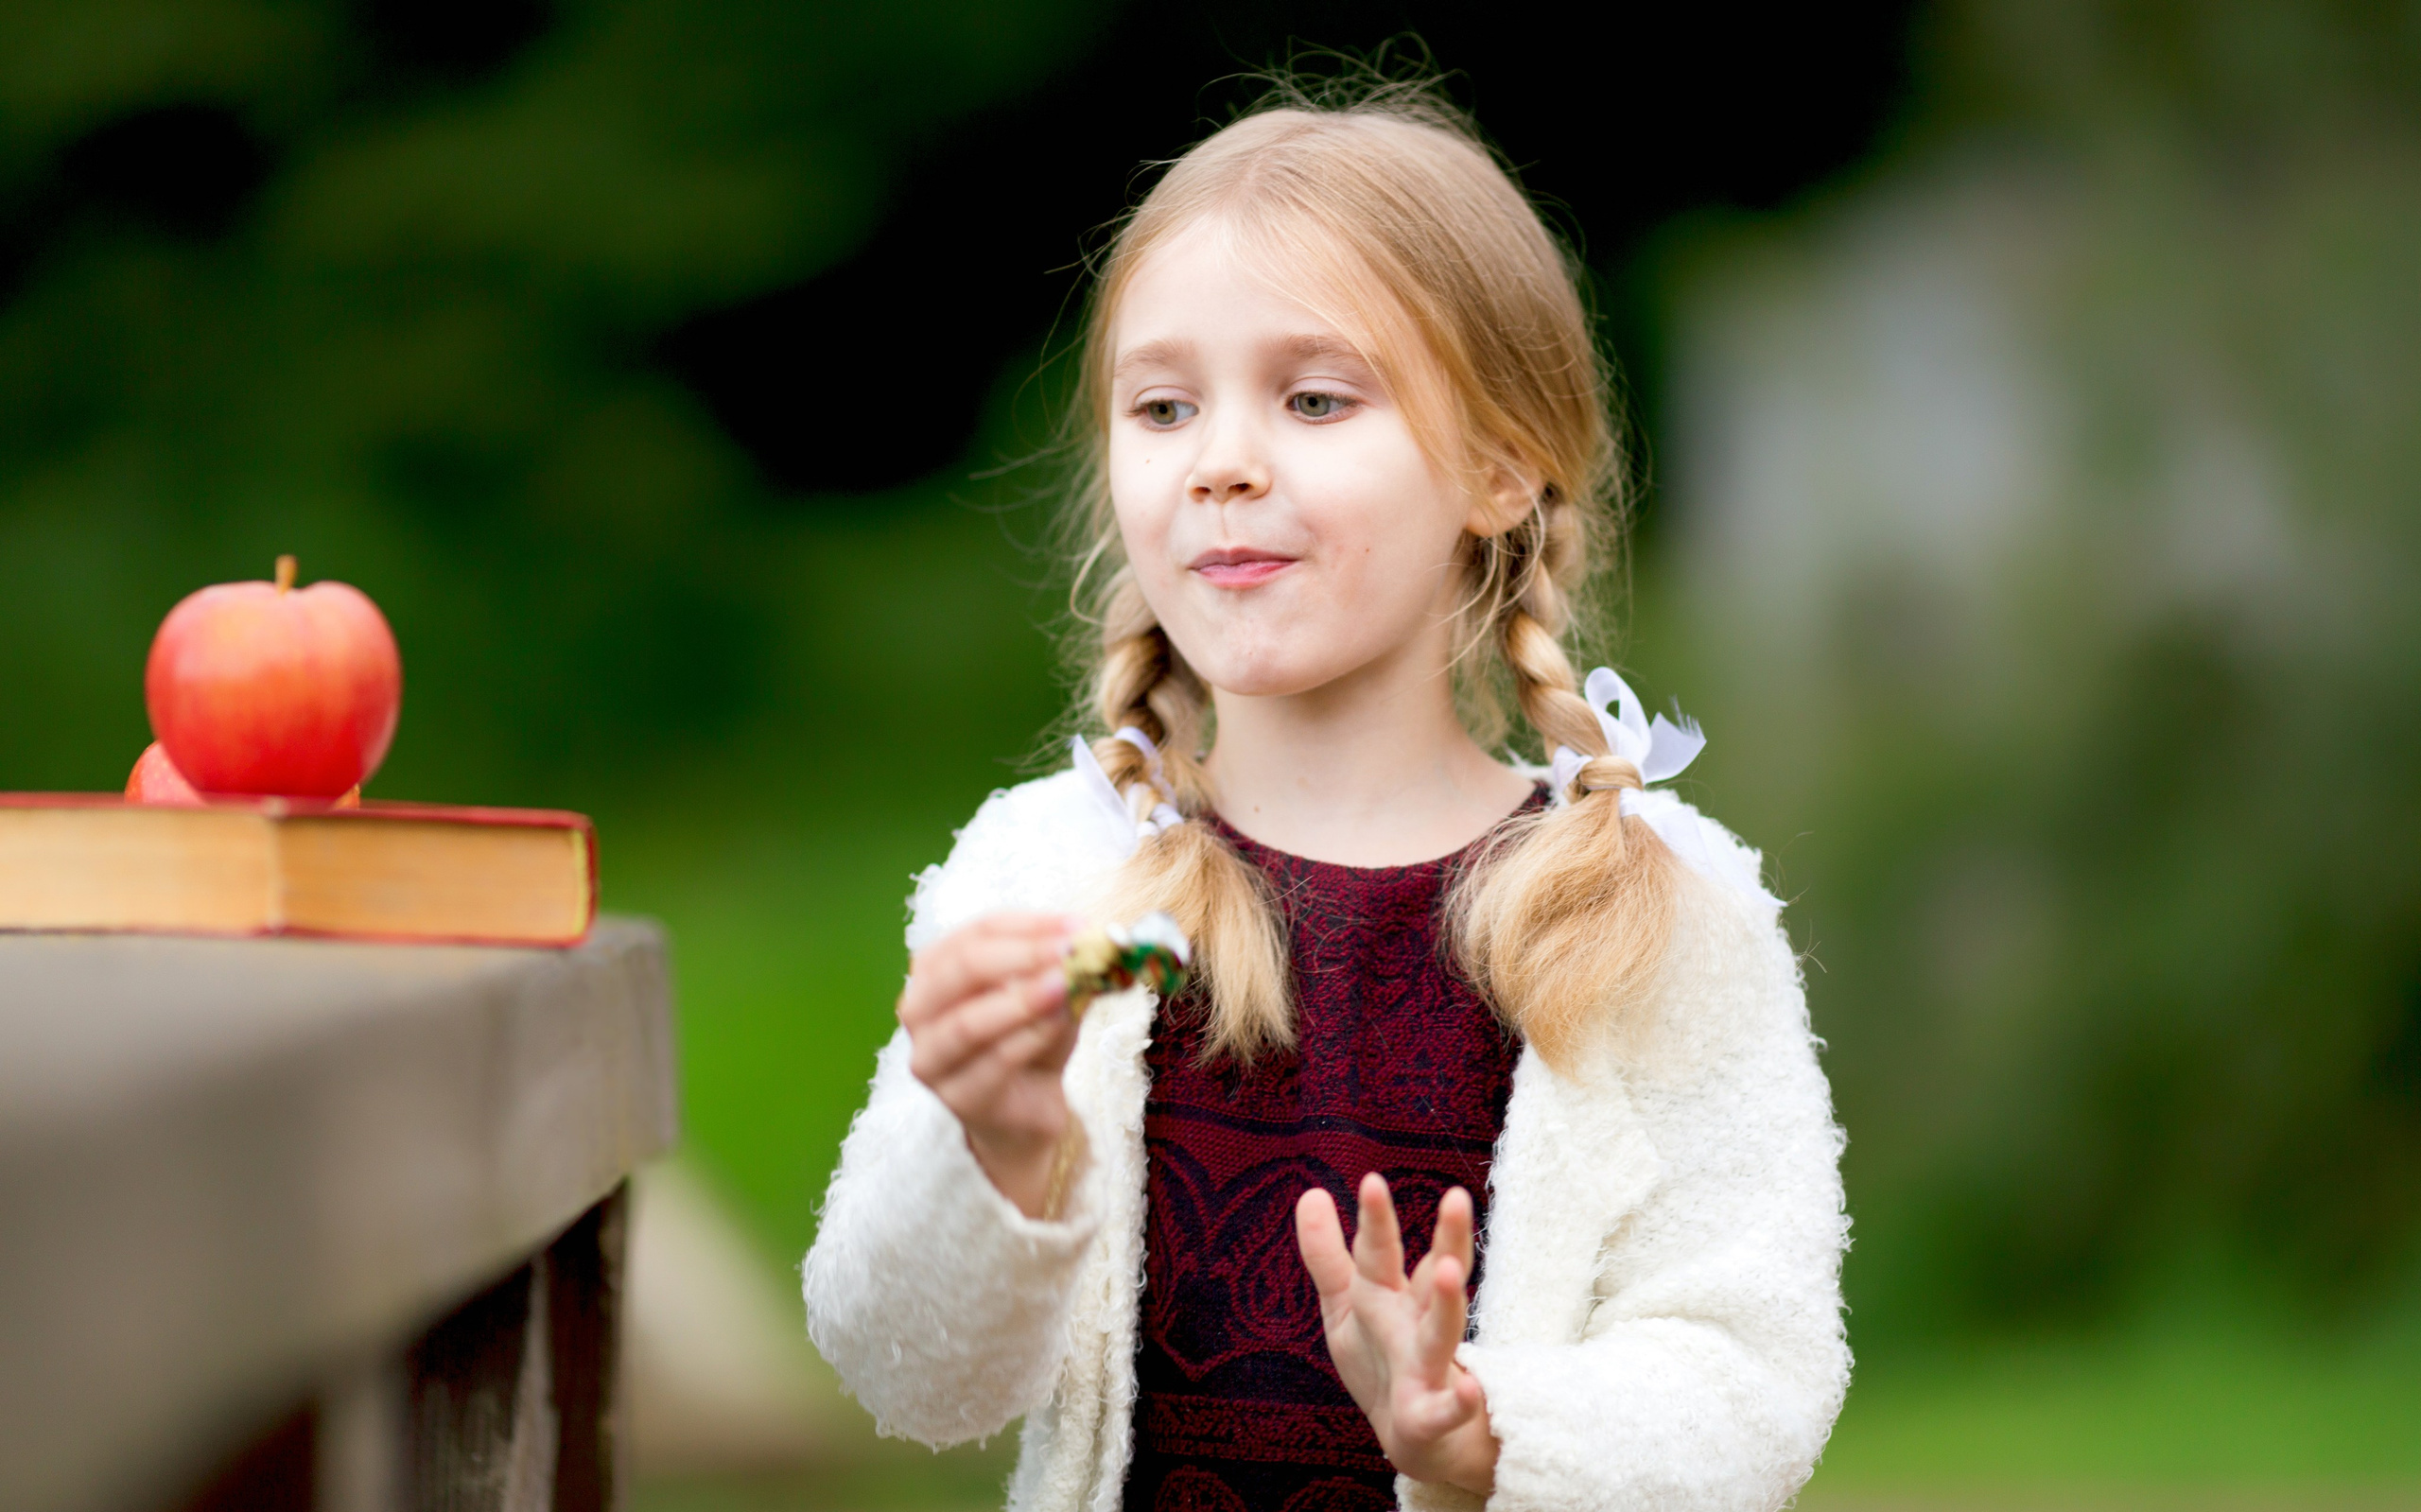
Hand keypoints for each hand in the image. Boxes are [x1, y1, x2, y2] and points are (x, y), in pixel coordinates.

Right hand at [897, 912, 1081, 1216]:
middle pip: (962, 969)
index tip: (1077, 927)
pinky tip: (1058, 1023)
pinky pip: (993, 1062)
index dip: (1029, 925)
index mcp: (936, 968)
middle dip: (1022, 955)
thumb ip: (1067, 970)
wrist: (1028, 1108)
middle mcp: (919, 1008)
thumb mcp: (1052, 994)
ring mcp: (931, 1057)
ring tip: (1064, 985)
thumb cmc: (1032, 1039)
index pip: (978, 931)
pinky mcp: (956, 1097)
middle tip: (1069, 952)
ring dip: (1021, 999)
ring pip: (968, 1021)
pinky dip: (1028, 1038)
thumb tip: (1097, 943)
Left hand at [1295, 1174, 1498, 1492]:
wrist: (1415, 1437)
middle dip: (1448, 1238)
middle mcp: (1417, 1323)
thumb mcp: (1346, 1304)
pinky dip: (1460, 1401)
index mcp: (1392, 1295)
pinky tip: (1472, 1390)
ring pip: (1442, 1331)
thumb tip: (1310, 1191)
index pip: (1382, 1251)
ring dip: (1448, 1304)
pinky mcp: (1431, 1414)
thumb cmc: (1381, 1360)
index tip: (1371, 1181)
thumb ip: (1328, 1254)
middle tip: (1457, 1198)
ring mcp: (1428, 1366)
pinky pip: (1447, 1408)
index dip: (1376, 1219)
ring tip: (1450, 1271)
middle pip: (1434, 1276)